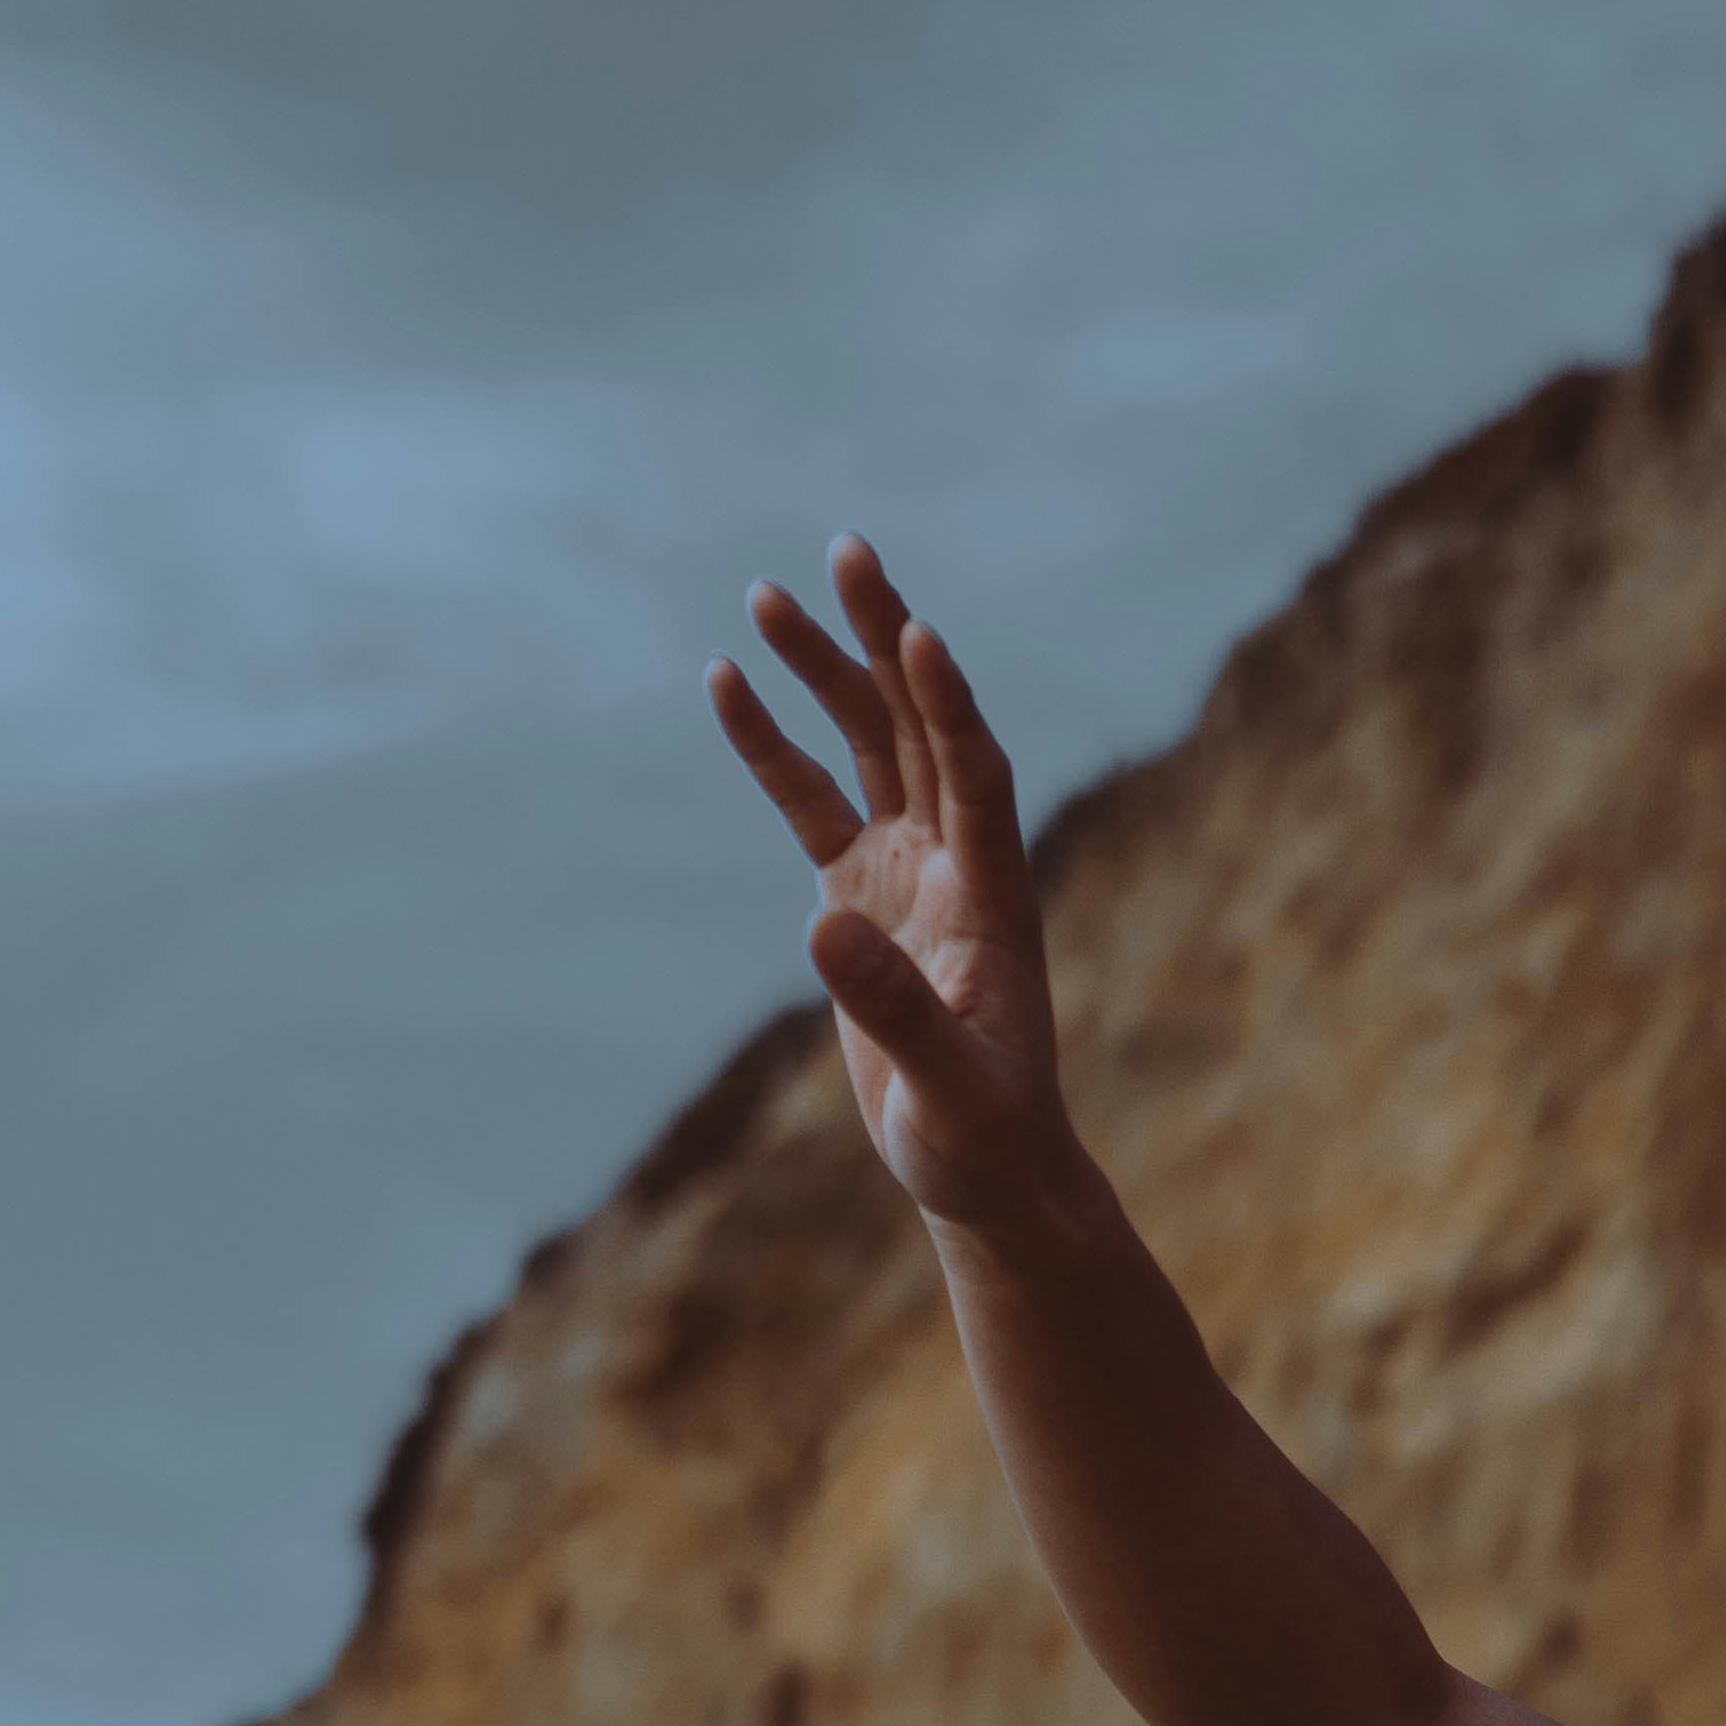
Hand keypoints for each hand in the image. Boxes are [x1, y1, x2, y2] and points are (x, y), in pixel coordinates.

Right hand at [708, 536, 1077, 1238]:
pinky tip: (730, 682)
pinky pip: (813, 802)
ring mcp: (909, 872)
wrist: (989, 1173)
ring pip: (868, 748)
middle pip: (921, 729)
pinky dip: (775, 746)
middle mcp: (956, 866)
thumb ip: (895, 1011)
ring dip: (825, 671)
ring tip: (766, 595)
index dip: (950, 708)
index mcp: (995, 900)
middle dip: (884, 642)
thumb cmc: (985, 1143)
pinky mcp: (863, 897)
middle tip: (846, 552)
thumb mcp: (946, 1091)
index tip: (919, 634)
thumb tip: (823, 926)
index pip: (978, 778)